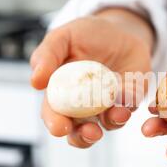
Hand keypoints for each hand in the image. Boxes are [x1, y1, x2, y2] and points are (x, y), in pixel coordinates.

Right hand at [31, 11, 152, 147]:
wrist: (119, 29)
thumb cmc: (85, 35)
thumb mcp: (63, 38)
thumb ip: (47, 55)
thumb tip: (35, 81)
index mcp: (62, 94)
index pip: (54, 114)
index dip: (55, 123)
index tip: (60, 128)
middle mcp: (84, 106)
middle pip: (80, 132)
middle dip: (84, 136)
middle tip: (91, 133)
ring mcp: (108, 105)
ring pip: (108, 125)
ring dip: (112, 122)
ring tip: (118, 113)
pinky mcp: (130, 99)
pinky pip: (131, 106)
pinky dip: (130, 103)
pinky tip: (128, 92)